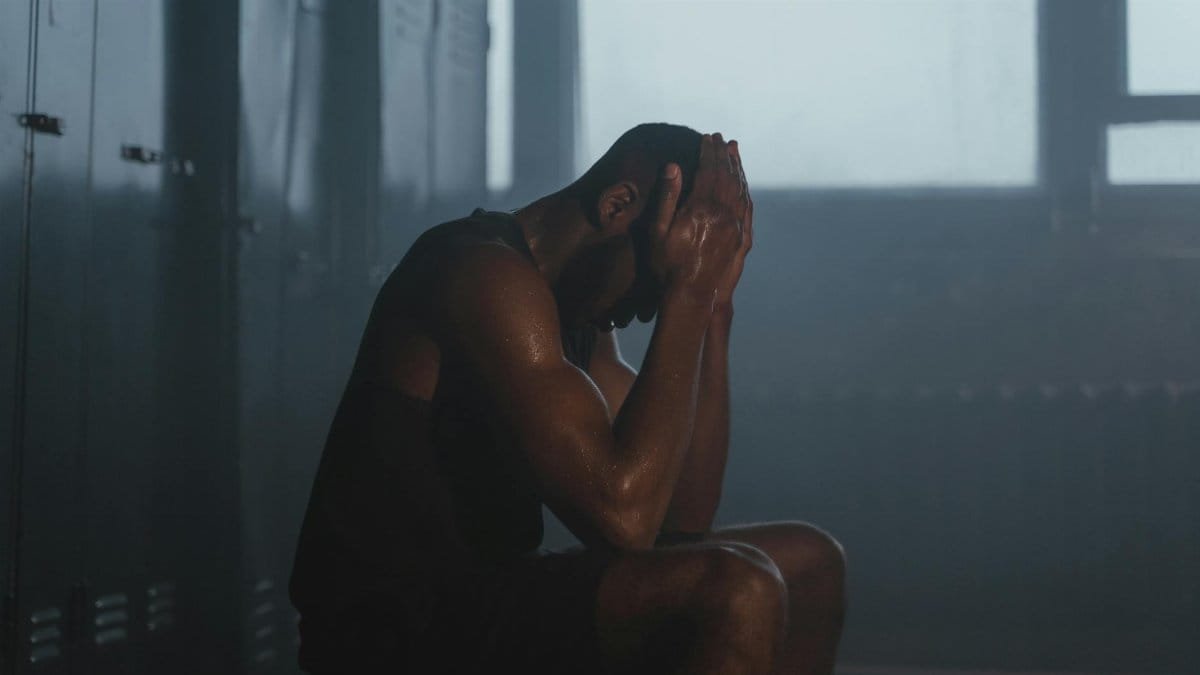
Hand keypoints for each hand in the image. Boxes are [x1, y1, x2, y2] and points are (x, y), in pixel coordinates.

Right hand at [647, 134, 746, 306]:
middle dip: (724, 154)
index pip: (709, 170)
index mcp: (702, 208)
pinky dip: (745, 189)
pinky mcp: (742, 238)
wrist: (691, 295)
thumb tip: (674, 166)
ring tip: (734, 151)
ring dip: (737, 168)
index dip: (708, 152)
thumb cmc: (667, 265)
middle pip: (727, 175)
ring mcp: (736, 226)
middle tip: (721, 138)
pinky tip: (742, 182)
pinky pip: (747, 206)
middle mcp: (723, 214)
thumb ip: (668, 197)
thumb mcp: (658, 231)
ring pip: (740, 189)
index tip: (707, 137)